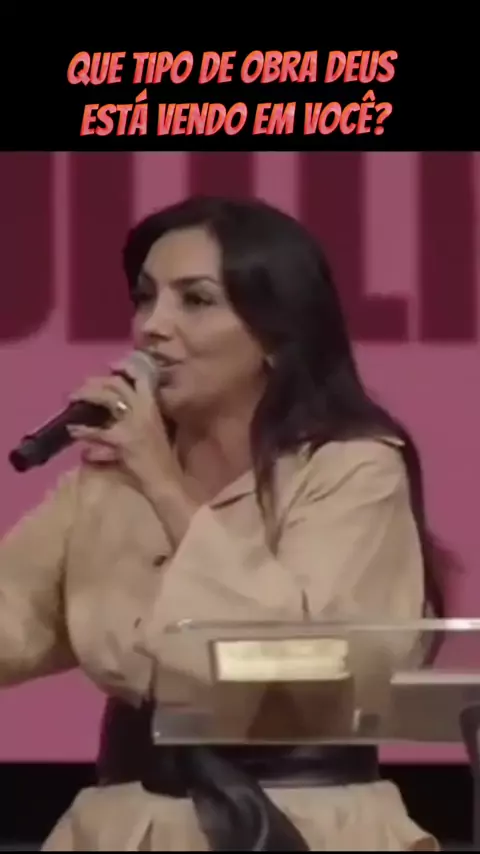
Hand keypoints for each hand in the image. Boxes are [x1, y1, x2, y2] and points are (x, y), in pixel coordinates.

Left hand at [67, 358, 180, 491]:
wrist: (166, 480)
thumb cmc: (162, 459)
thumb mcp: (156, 430)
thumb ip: (142, 415)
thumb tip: (121, 407)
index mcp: (154, 407)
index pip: (142, 377)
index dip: (126, 367)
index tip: (112, 365)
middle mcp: (144, 409)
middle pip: (118, 384)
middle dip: (96, 381)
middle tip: (82, 386)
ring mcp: (133, 423)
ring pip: (107, 398)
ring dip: (86, 395)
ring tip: (72, 400)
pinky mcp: (122, 439)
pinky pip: (97, 432)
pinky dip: (82, 431)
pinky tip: (72, 430)